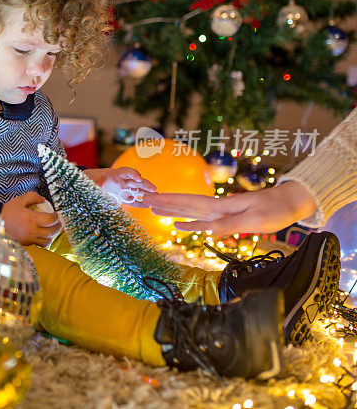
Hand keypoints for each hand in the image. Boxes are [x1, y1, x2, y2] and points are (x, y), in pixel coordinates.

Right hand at [0, 192, 61, 246]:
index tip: (55, 214)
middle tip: (58, 222)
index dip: (56, 216)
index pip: (50, 220)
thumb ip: (32, 197)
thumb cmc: (7, 213)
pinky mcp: (27, 243)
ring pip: (47, 241)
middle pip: (52, 232)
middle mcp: (32, 230)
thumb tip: (42, 199)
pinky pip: (40, 245)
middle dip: (58, 227)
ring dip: (52, 235)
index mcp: (32, 219)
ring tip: (52, 230)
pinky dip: (44, 241)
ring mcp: (30, 239)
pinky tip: (43, 236)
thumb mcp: (19, 200)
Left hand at [85, 167, 156, 207]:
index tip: (138, 178)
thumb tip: (97, 186)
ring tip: (156, 198)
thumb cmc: (92, 180)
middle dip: (145, 184)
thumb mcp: (91, 180)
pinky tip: (148, 206)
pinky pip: (133, 200)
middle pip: (136, 181)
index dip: (133, 174)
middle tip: (154, 189)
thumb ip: (95, 183)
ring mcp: (124, 189)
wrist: (92, 184)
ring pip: (138, 191)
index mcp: (115, 174)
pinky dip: (140, 203)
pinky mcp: (123, 197)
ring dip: (147, 194)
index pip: (126, 171)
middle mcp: (122, 181)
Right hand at [143, 181, 317, 235]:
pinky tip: (177, 224)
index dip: (168, 201)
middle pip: (183, 204)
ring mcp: (219, 213)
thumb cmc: (275, 210)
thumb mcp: (255, 220)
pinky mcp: (225, 218)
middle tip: (140, 200)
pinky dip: (187, 222)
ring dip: (170, 209)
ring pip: (188, 210)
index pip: (188, 203)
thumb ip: (230, 224)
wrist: (289, 202)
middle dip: (161, 202)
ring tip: (151, 208)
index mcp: (220, 207)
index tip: (148, 198)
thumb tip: (207, 230)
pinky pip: (200, 220)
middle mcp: (216, 208)